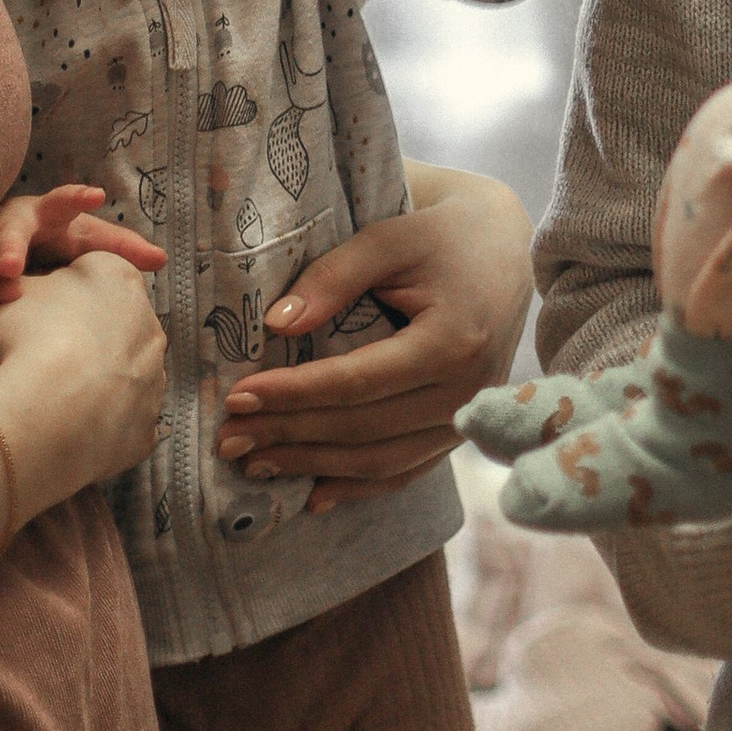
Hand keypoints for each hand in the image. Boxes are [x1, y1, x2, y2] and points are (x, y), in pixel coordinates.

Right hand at [0, 179, 164, 305]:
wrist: (14, 243)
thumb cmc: (59, 240)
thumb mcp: (89, 240)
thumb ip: (122, 248)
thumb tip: (163, 259)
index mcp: (50, 212)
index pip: (65, 201)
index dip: (78, 197)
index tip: (97, 196)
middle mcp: (18, 224)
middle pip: (13, 230)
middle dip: (11, 246)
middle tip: (12, 267)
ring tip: (3, 295)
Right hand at [0, 248, 167, 527]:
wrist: (46, 414)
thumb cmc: (24, 342)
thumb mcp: (10, 296)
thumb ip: (30, 288)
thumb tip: (32, 294)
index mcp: (116, 276)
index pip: (93, 276)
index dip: (60, 298)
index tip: (34, 319)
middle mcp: (149, 320)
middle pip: (115, 323)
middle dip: (85, 339)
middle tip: (43, 360)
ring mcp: (155, 374)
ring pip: (125, 372)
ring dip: (97, 380)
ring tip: (54, 398)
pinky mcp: (149, 423)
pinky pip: (124, 419)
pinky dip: (102, 422)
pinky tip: (71, 429)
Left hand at [220, 170, 532, 510]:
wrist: (504, 248)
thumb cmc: (442, 235)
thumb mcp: (389, 237)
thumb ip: (334, 277)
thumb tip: (275, 325)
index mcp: (452, 341)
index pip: (356, 382)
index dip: (293, 394)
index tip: (238, 397)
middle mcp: (466, 391)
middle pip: (363, 428)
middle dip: (289, 435)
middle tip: (227, 439)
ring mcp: (467, 416)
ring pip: (382, 460)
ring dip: (314, 466)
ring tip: (256, 464)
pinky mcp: (461, 428)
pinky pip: (408, 470)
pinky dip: (360, 486)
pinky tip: (314, 495)